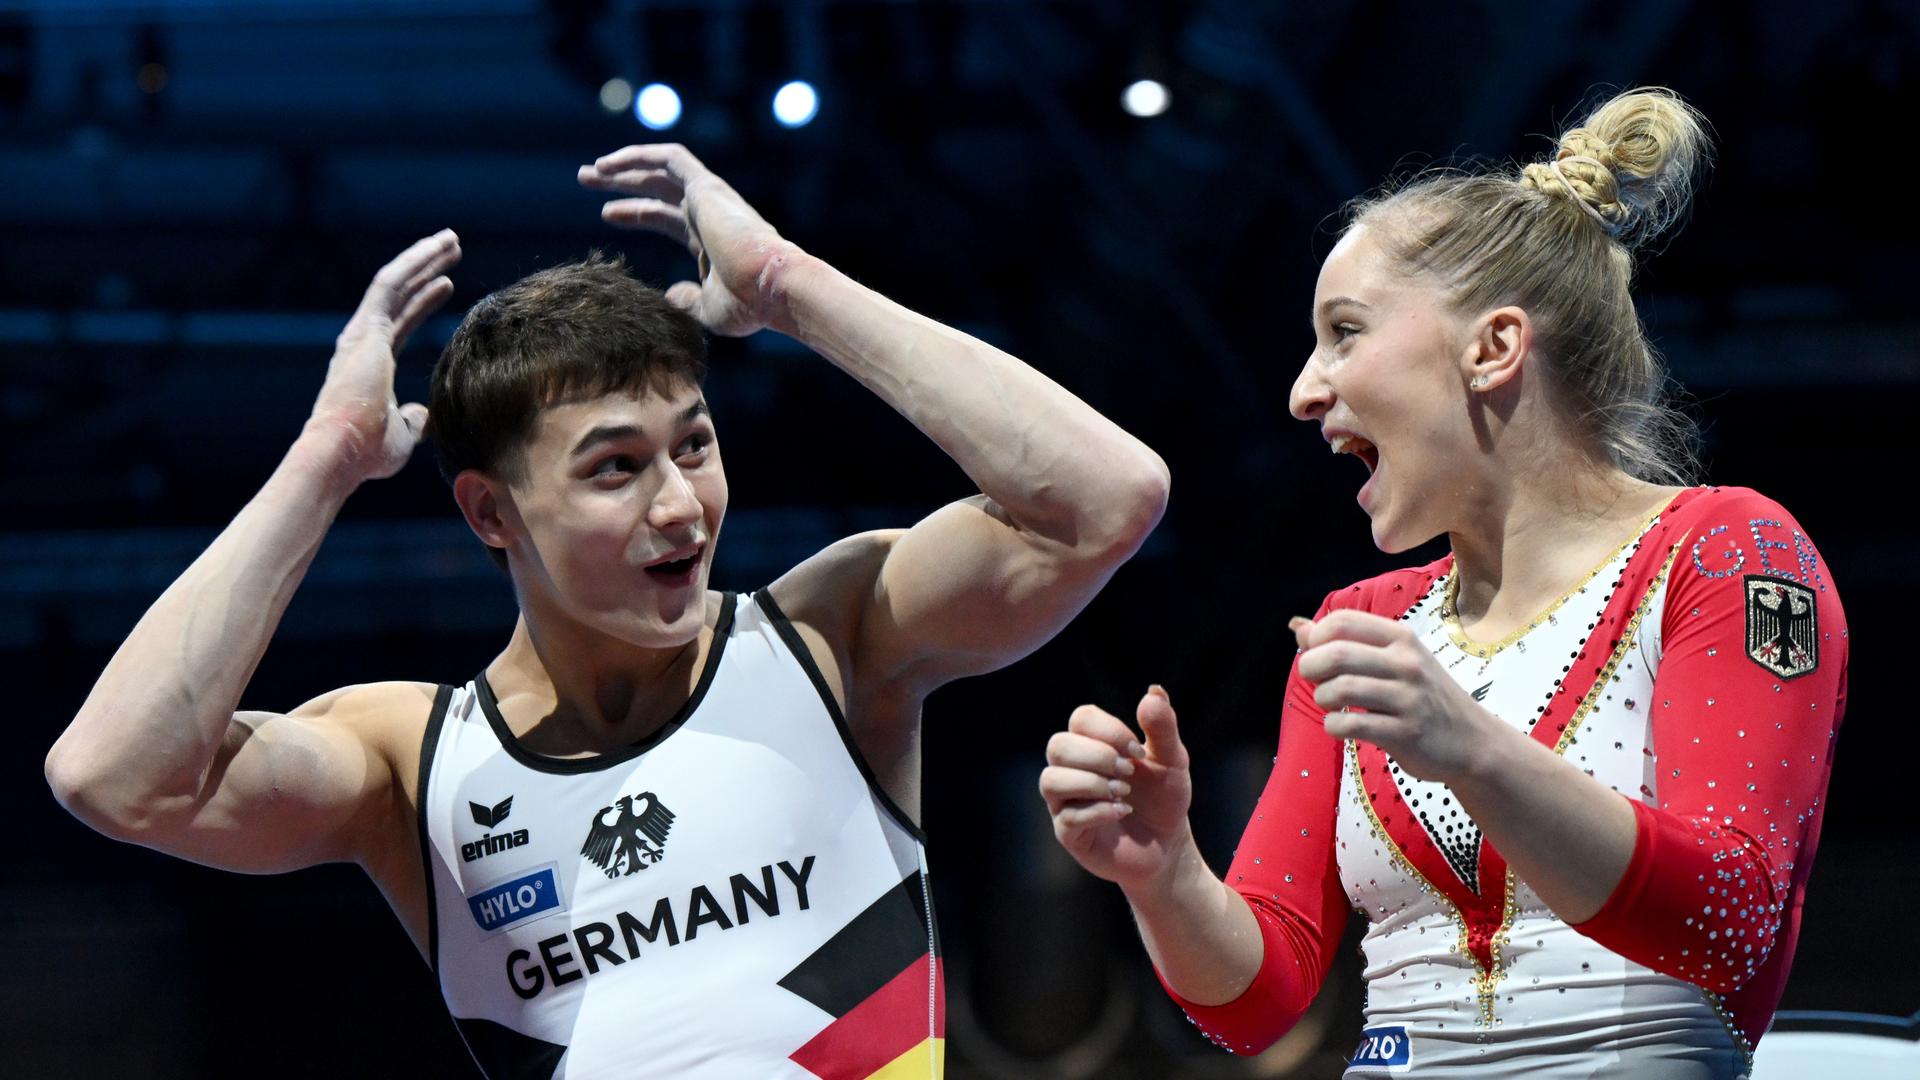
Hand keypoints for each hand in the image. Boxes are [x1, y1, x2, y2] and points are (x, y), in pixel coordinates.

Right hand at [305, 230, 460, 483]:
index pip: (401, 321)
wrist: (340, 454)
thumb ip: (414, 420)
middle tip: (452, 247)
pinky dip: (412, 265)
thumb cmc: (367, 453)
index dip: (424, 301)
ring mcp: (361, 333)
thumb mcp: (402, 435)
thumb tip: (424, 414)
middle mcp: (363, 341)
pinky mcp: (364, 329)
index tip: (446, 284)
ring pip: (395, 282)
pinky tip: (436, 252)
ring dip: (423, 258)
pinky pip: (389, 285)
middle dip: (426, 268)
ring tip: (451, 239)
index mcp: (371, 362)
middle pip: (399, 294)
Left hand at [578, 144, 805, 337]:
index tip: (607, 215)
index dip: (636, 214)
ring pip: (661, 171)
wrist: (775, 289)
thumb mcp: (708, 310)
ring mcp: (711, 199)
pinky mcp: (708, 187)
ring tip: (591, 171)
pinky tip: (608, 164)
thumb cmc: (748, 306)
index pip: (668, 218)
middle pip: (659, 191)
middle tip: (587, 180)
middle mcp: (710, 215)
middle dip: (623, 184)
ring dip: (624, 167)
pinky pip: (670, 158)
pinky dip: (639, 156)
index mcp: (710, 242)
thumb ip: (687, 302)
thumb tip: (669, 296)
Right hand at [1040, 686, 1194, 890]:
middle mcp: (1071, 770)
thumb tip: (1154, 691)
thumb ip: (1163, 727)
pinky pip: (1068, 816)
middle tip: (1129, 773)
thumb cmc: (1163, 797)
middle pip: (1058, 746)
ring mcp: (1065, 802)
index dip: (1109, 730)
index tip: (1138, 750)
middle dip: (1098, 756)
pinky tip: (1123, 811)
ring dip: (1093, 783)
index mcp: (1091, 744)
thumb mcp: (1172, 760)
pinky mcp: (1069, 834)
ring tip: (1124, 793)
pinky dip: (1099, 810)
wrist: (1168, 845)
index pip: (1081, 719)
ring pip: (1052, 780)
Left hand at [1291, 610, 1500, 783]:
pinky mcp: (1405, 732)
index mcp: (1401, 638)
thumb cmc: (1425, 696)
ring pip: (1340, 688)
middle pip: (1335, 653)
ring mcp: (1408, 698)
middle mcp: (1406, 662)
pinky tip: (1340, 727)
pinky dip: (1333, 726)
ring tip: (1330, 705)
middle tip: (1316, 682)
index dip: (1315, 638)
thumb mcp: (1395, 660)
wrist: (1474, 741)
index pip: (1341, 621)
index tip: (1316, 655)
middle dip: (1310, 668)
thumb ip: (1347, 643)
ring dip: (1322, 698)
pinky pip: (1350, 725)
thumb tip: (1298, 627)